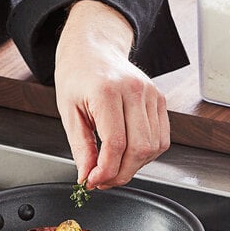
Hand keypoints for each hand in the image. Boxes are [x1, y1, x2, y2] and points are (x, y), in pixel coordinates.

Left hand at [54, 0, 169, 189]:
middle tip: (102, 180)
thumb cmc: (78, 76)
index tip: (93, 180)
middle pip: (139, 149)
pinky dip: (147, 154)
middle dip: (121, 173)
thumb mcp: (68, 111)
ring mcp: (152, 94)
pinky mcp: (160, 100)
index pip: (115, 143)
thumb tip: (88, 175)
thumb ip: (80, 146)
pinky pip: (161, 139)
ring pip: (154, 147)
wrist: (94, 50)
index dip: (105, 170)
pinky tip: (128, 154)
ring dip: (134, 166)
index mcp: (108, 91)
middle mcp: (135, 91)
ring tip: (114, 167)